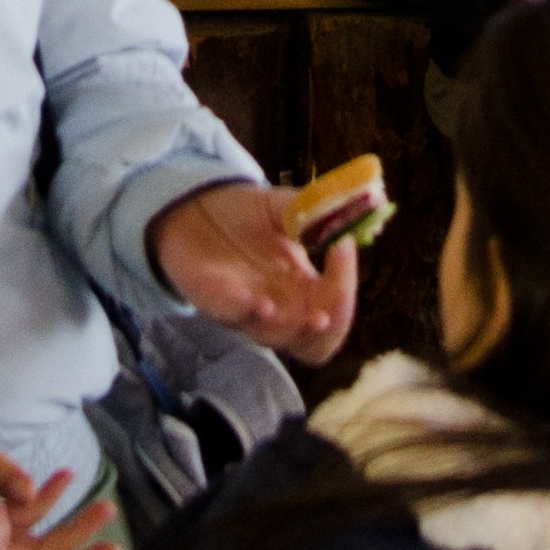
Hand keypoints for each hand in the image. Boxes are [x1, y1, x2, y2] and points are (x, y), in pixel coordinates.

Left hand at [148, 181, 357, 364]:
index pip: (336, 311)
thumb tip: (355, 203)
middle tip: (326, 312)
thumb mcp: (283, 206)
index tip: (344, 246)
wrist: (194, 205)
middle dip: (326, 331)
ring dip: (282, 327)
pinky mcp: (212, 300)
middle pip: (315, 346)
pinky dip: (243, 310)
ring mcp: (246, 310)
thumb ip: (314, 209)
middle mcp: (281, 308)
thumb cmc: (243, 213)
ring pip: (273, 338)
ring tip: (281, 304)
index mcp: (305, 290)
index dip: (345, 290)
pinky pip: (229, 316)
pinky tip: (253, 299)